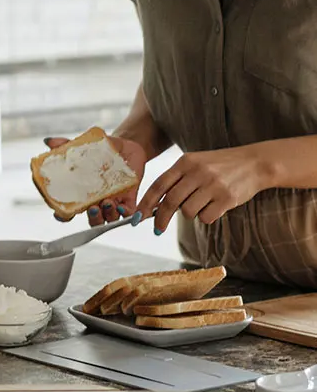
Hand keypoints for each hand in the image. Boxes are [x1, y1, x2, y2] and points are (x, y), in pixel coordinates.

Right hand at [43, 134, 147, 224]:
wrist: (125, 148)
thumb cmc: (101, 150)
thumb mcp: (83, 147)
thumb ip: (66, 145)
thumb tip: (49, 141)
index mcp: (82, 193)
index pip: (69, 210)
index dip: (62, 215)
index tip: (59, 213)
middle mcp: (97, 200)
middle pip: (92, 219)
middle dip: (92, 218)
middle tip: (92, 208)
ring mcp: (113, 201)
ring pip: (109, 218)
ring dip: (107, 215)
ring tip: (107, 202)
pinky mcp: (129, 198)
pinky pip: (128, 212)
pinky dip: (125, 213)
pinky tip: (122, 205)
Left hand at [137, 146, 264, 233]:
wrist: (254, 163)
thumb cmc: (219, 166)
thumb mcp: (195, 163)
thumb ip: (176, 180)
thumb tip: (154, 205)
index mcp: (185, 162)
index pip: (158, 185)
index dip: (145, 203)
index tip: (137, 217)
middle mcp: (197, 172)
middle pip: (170, 201)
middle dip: (161, 218)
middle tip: (158, 229)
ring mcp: (213, 185)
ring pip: (188, 212)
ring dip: (190, 214)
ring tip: (201, 204)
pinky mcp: (227, 198)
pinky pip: (206, 217)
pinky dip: (206, 217)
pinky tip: (214, 207)